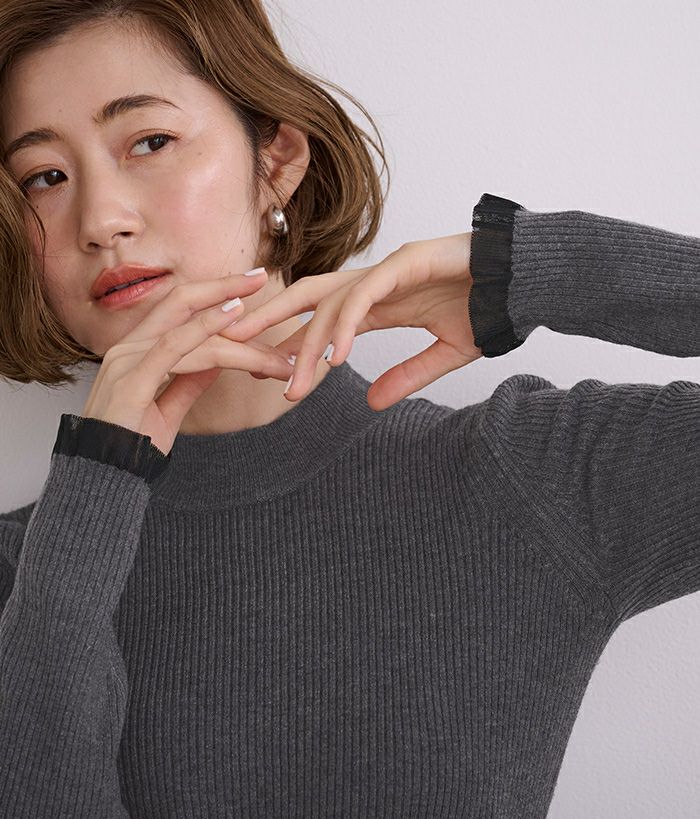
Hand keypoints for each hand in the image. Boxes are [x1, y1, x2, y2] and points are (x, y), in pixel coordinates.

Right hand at [81, 270, 292, 454]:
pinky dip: (205, 328)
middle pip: (181, 300)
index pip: (179, 312)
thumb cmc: (132, 446)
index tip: (249, 291)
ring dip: (236, 327)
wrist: (104, 478)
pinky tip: (234, 317)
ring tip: (270, 321)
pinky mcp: (132, 380)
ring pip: (189, 329)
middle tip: (261, 276)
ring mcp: (127, 360)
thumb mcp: (167, 407)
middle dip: (223, 285)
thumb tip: (217, 362)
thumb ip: (189, 382)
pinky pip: (174, 347)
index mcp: (135, 351)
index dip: (213, 296)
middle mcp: (128, 347)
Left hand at [220, 233, 482, 410]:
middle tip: (232, 352)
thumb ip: (407, 375)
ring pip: (329, 302)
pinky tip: (336, 357)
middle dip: (268, 323)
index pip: (320, 321)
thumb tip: (369, 403)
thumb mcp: (444, 354)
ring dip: (306, 342)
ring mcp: (386, 269)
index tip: (266, 375)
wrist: (527, 282)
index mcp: (377, 301)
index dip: (291, 344)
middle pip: (306, 299)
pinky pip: (365, 295)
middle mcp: (373, 282)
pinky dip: (346, 325)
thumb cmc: (488, 310)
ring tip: (289, 381)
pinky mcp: (406, 262)